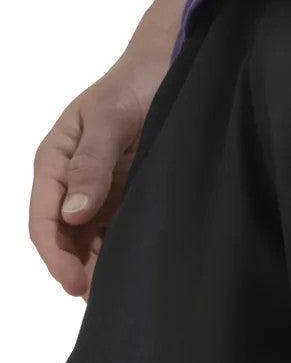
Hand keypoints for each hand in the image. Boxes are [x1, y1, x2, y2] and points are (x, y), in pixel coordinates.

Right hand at [29, 56, 163, 298]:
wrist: (174, 63)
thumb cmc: (138, 82)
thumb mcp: (112, 118)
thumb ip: (91, 163)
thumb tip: (73, 212)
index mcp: (55, 159)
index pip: (44, 218)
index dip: (55, 255)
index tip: (74, 284)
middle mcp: (73, 177)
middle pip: (65, 234)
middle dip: (77, 268)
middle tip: (100, 299)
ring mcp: (100, 185)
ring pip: (90, 236)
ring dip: (97, 263)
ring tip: (117, 292)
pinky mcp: (128, 188)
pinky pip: (118, 225)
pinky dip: (119, 247)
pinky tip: (133, 267)